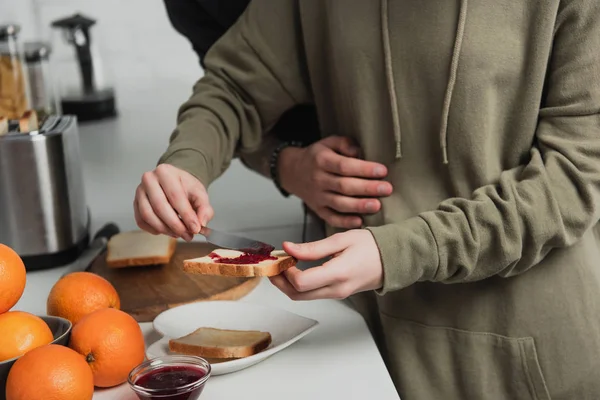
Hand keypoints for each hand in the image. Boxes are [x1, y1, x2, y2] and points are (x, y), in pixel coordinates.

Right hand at [133, 164, 213, 240]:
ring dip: (165, 229)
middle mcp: (149, 179)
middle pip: (160, 207)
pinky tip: (167, 230)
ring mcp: (139, 192)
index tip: (195, 228)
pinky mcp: (135, 204)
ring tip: (179, 234)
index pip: (175, 196)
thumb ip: (204, 208)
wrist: (174, 183)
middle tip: (188, 235)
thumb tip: (201, 223)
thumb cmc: (185, 187)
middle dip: (175, 225)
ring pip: (148, 215)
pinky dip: (154, 230)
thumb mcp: (200, 194)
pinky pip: (141, 221)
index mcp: (165, 172)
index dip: (186, 215)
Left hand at [269, 230, 382, 299]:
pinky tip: (297, 269)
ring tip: (284, 264)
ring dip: (288, 284)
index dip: (286, 272)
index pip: (301, 283)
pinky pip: (313, 294)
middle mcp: (337, 289)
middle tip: (274, 264)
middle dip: (280, 281)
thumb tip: (288, 248)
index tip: (283, 257)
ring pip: (303, 297)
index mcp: (338, 273)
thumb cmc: (371, 246)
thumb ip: (312, 247)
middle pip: (297, 295)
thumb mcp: (340, 239)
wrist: (393, 258)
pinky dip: (300, 284)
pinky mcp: (338, 294)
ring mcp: (338, 294)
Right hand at [278, 136, 392, 228]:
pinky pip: (331, 218)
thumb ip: (345, 144)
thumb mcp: (328, 143)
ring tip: (377, 205)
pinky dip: (345, 222)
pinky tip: (360, 221)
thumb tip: (359, 151)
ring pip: (339, 204)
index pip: (344, 166)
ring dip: (359, 206)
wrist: (293, 172)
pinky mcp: (318, 209)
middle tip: (387, 189)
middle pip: (344, 186)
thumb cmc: (317, 156)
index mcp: (321, 161)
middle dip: (367, 188)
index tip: (382, 171)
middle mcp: (318, 180)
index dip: (364, 169)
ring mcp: (317, 197)